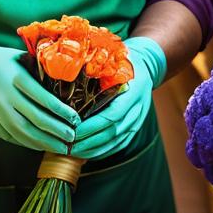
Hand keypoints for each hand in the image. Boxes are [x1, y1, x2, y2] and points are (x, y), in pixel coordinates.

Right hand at [0, 39, 79, 152]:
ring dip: (43, 143)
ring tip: (61, 148)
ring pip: (22, 132)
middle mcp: (4, 95)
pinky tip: (41, 145)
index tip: (76, 120)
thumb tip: (67, 81)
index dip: (61, 111)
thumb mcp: (19, 57)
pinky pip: (9, 136)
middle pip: (34, 119)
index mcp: (15, 77)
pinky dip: (27, 142)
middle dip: (56, 131)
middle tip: (73, 138)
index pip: (42, 98)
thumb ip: (39, 69)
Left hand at [70, 36, 166, 160]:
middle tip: (66, 145)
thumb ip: (98, 68)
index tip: (72, 129)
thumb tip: (68, 72)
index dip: (92, 126)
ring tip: (71, 151)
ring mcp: (137, 121)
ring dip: (92, 150)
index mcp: (133, 91)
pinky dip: (101, 152)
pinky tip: (85, 153)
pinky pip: (118, 145)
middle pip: (112, 133)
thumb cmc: (124, 60)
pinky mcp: (134, 128)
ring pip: (115, 143)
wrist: (146, 66)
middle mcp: (138, 109)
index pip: (112, 115)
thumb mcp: (115, 59)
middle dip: (88, 142)